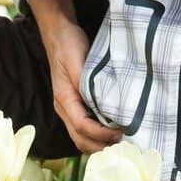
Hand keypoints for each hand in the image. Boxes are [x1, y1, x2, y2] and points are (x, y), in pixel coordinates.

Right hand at [34, 1, 121, 153]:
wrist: (58, 34)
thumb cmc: (69, 45)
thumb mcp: (78, 61)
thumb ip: (86, 83)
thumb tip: (100, 104)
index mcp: (64, 99)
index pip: (82, 127)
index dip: (101, 135)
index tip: (120, 133)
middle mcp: (63, 107)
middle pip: (79, 138)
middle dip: (99, 146)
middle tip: (122, 146)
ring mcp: (67, 107)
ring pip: (79, 136)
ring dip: (97, 143)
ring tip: (118, 142)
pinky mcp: (73, 103)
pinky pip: (81, 126)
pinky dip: (95, 134)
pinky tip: (110, 131)